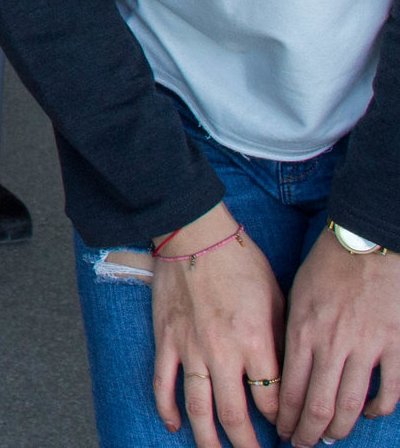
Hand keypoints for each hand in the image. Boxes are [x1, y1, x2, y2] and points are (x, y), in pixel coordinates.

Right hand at [152, 205, 284, 447]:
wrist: (194, 235)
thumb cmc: (241, 262)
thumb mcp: (277, 300)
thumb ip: (279, 341)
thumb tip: (283, 374)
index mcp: (256, 341)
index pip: (271, 399)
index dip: (280, 420)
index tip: (284, 428)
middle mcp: (223, 352)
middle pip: (236, 415)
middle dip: (248, 444)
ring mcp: (190, 349)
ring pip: (198, 408)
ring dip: (208, 439)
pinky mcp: (165, 340)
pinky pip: (162, 382)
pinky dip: (166, 408)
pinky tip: (174, 425)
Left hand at [278, 229, 399, 444]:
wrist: (367, 242)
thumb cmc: (327, 267)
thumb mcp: (296, 297)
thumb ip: (292, 333)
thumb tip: (286, 368)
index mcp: (303, 331)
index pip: (289, 388)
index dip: (285, 417)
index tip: (282, 432)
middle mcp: (332, 343)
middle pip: (319, 404)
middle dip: (308, 431)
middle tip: (302, 445)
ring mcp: (366, 346)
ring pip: (351, 403)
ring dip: (340, 427)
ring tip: (331, 438)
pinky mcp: (396, 344)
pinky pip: (390, 389)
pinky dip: (379, 407)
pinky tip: (370, 413)